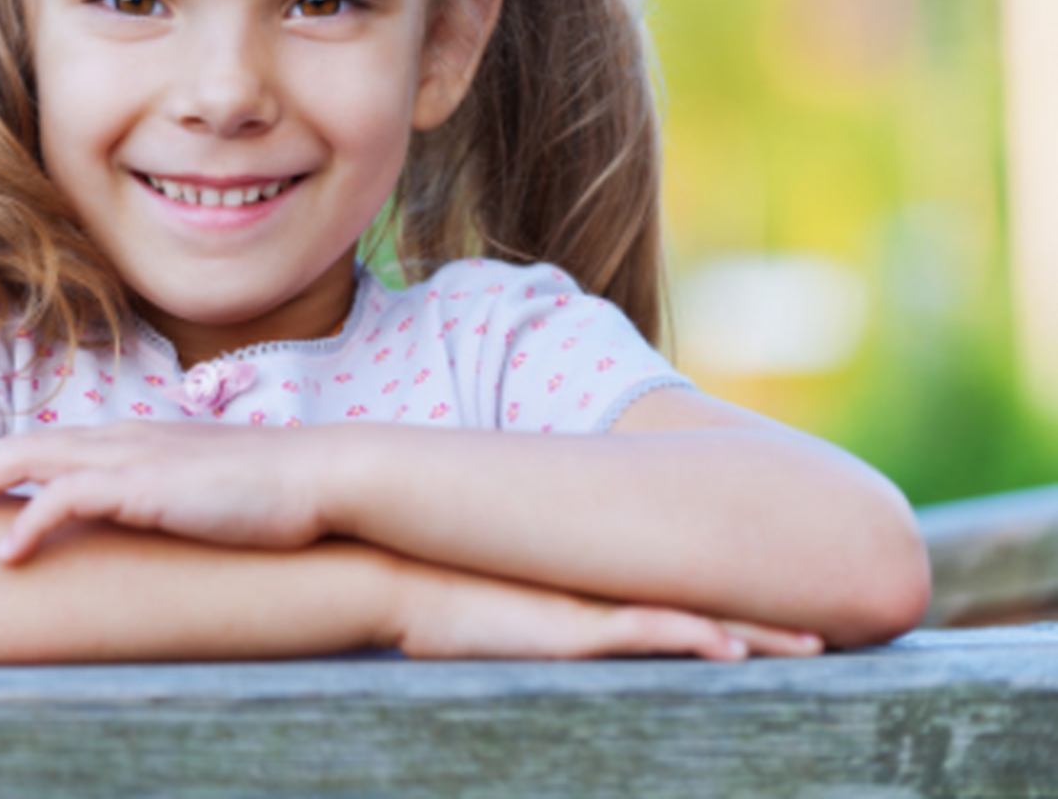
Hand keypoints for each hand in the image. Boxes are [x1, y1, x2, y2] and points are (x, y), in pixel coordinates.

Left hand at [0, 421, 326, 562]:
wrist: (322, 477)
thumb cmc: (270, 491)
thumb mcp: (200, 490)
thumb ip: (162, 495)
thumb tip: (141, 515)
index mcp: (131, 441)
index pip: (45, 444)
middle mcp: (122, 440)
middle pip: (21, 446)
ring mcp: (132, 458)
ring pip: (31, 462)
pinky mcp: (148, 487)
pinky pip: (73, 500)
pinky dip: (32, 519)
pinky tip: (4, 551)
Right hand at [394, 559, 826, 662]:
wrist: (401, 581)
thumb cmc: (442, 605)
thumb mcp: (503, 624)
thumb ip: (535, 627)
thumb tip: (543, 637)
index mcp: (595, 600)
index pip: (680, 605)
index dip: (735, 613)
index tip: (781, 627)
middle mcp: (605, 596)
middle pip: (704, 607)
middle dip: (769, 623)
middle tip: (829, 634)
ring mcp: (593, 608)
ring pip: (694, 619)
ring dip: (757, 636)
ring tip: (814, 648)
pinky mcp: (575, 625)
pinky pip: (650, 632)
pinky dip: (696, 638)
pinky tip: (733, 647)